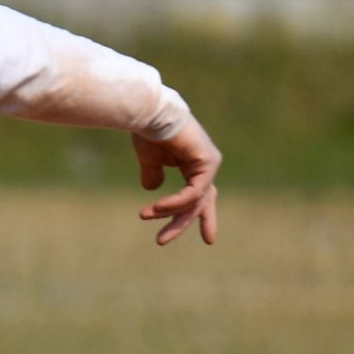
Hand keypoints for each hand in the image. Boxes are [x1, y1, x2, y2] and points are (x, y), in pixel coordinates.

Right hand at [133, 116, 222, 246]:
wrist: (149, 112)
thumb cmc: (148, 130)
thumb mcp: (149, 159)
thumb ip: (153, 173)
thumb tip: (152, 187)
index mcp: (195, 164)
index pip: (200, 195)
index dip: (201, 216)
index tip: (208, 240)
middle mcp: (206, 165)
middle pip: (200, 202)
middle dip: (184, 223)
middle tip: (162, 241)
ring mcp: (209, 163)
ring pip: (195, 200)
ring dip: (169, 213)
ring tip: (144, 214)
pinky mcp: (208, 162)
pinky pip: (193, 193)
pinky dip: (175, 203)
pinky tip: (158, 207)